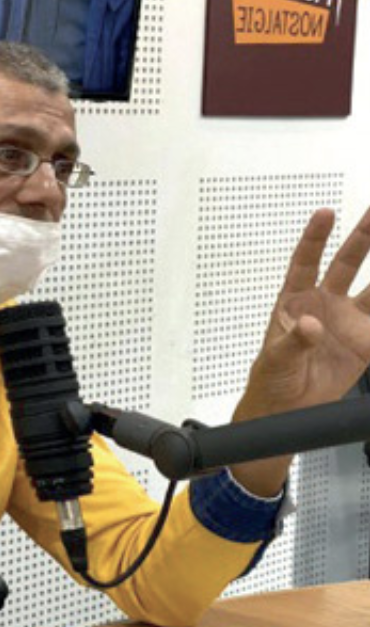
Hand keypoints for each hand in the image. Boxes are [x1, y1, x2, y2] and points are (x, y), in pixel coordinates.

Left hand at [231, 206, 369, 494]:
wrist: (286, 408)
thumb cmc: (271, 378)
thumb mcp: (276, 358)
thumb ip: (294, 341)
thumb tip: (310, 326)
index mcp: (295, 302)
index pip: (305, 262)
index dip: (314, 238)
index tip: (324, 214)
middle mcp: (323, 305)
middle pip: (346, 264)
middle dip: (362, 238)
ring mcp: (346, 322)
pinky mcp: (364, 343)